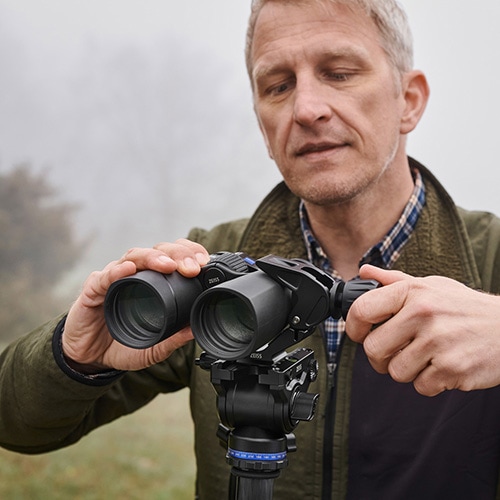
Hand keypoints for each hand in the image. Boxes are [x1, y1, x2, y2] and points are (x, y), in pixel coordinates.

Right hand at [63, 239, 209, 371]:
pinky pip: (105, 276)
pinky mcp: (93, 290)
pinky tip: (129, 270)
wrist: (89, 358)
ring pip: (134, 256)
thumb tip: (195, 330)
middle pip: (158, 251)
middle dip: (177, 254)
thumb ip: (172, 339)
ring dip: (153, 258)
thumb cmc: (122, 344)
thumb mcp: (153, 347)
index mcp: (154, 281)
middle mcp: (136, 274)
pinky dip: (118, 271)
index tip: (204, 263)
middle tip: (192, 267)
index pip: (173, 257)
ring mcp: (114, 279)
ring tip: (168, 265)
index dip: (189, 254)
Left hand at [345, 264, 499, 395]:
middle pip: (374, 349)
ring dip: (407, 370)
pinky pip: (421, 386)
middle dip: (380, 357)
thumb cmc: (466, 307)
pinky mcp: (453, 369)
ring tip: (426, 357)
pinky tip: (443, 366)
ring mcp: (438, 342)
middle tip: (394, 353)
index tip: (358, 334)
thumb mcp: (432, 286)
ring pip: (396, 372)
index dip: (353, 327)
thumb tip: (365, 272)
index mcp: (412, 292)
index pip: (362, 310)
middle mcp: (422, 314)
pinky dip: (429, 382)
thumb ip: (395, 281)